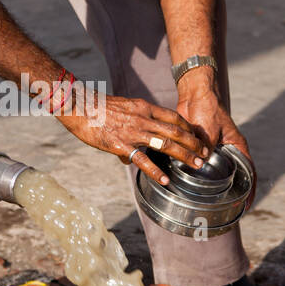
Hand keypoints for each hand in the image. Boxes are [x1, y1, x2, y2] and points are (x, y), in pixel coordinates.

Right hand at [60, 94, 208, 185]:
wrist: (79, 106)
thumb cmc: (98, 108)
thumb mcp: (121, 109)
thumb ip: (131, 128)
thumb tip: (131, 156)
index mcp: (143, 107)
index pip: (173, 117)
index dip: (188, 128)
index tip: (197, 137)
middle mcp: (142, 118)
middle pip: (176, 131)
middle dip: (193, 143)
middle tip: (205, 153)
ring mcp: (133, 132)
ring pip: (166, 144)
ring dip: (184, 155)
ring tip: (196, 165)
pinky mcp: (121, 145)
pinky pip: (142, 160)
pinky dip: (155, 171)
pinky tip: (165, 180)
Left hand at [177, 86, 256, 209]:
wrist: (195, 94)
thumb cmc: (206, 108)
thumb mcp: (208, 130)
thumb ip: (205, 147)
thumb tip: (199, 163)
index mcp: (237, 146)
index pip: (249, 172)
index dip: (249, 190)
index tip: (247, 205)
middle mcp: (229, 150)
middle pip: (235, 175)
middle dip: (234, 192)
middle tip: (229, 210)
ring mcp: (216, 149)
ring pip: (219, 172)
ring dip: (217, 186)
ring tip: (213, 204)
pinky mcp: (203, 147)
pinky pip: (204, 165)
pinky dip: (202, 176)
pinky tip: (195, 187)